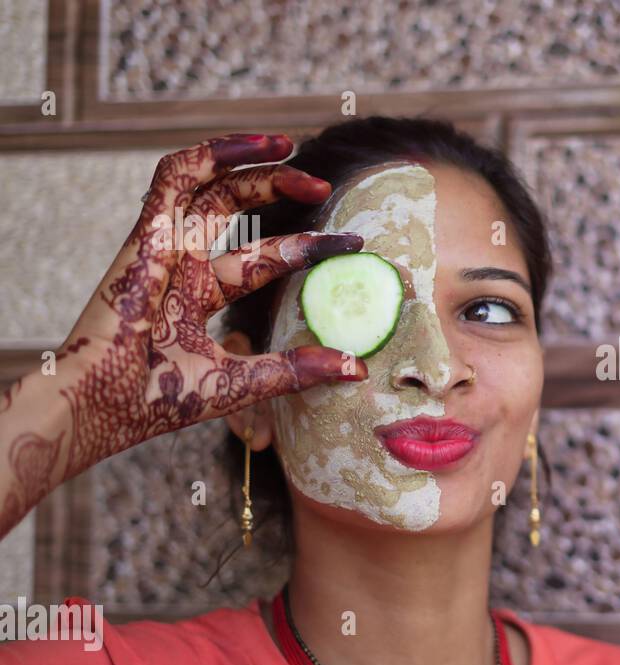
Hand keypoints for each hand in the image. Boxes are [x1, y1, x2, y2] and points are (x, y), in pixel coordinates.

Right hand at [48, 133, 366, 478]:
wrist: (104, 406)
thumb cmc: (158, 400)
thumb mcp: (242, 383)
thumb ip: (295, 371)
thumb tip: (357, 368)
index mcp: (200, 294)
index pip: (262, 257)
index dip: (306, 247)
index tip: (353, 245)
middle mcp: (184, 264)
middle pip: (233, 207)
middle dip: (277, 188)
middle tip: (325, 187)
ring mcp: (165, 248)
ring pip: (206, 184)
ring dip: (247, 160)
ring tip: (290, 145)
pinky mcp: (148, 235)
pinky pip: (175, 177)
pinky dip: (211, 154)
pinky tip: (254, 145)